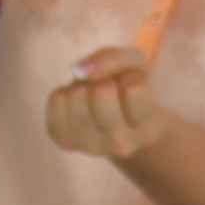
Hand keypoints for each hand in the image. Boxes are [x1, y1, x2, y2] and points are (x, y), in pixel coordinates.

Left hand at [42, 46, 168, 162]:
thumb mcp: (137, 67)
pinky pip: (56, 99)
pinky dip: (66, 92)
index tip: (132, 87)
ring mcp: (90, 145)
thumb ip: (115, 59)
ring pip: (76, 93)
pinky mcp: (64, 140)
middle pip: (101, 91)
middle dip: (104, 79)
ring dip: (83, 86)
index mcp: (148, 128)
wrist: (120, 128)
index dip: (130, 75)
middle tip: (110, 90)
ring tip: (94, 96)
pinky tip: (79, 104)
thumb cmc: (132, 92)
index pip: (133, 88)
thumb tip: (78, 71)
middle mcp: (120, 143)